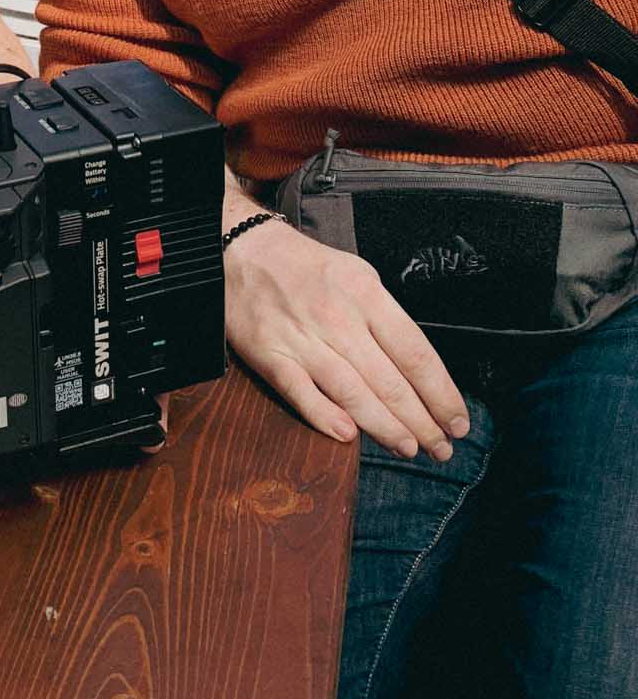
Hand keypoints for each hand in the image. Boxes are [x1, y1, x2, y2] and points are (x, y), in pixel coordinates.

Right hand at [223, 218, 469, 459]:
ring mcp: (302, 338)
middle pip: (389, 380)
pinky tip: (347, 435)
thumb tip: (413, 368)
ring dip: (385, 427)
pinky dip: (324, 416)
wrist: (241, 250)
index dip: (441, 394)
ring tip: (409, 448)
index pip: (415, 353)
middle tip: (441, 448)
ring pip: (352, 392)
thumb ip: (383, 318)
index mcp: (364, 294)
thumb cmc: (304, 266)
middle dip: (421, 421)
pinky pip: (300, 392)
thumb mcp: (356, 275)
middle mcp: (337, 317)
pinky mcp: (270, 354)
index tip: (457, 420)